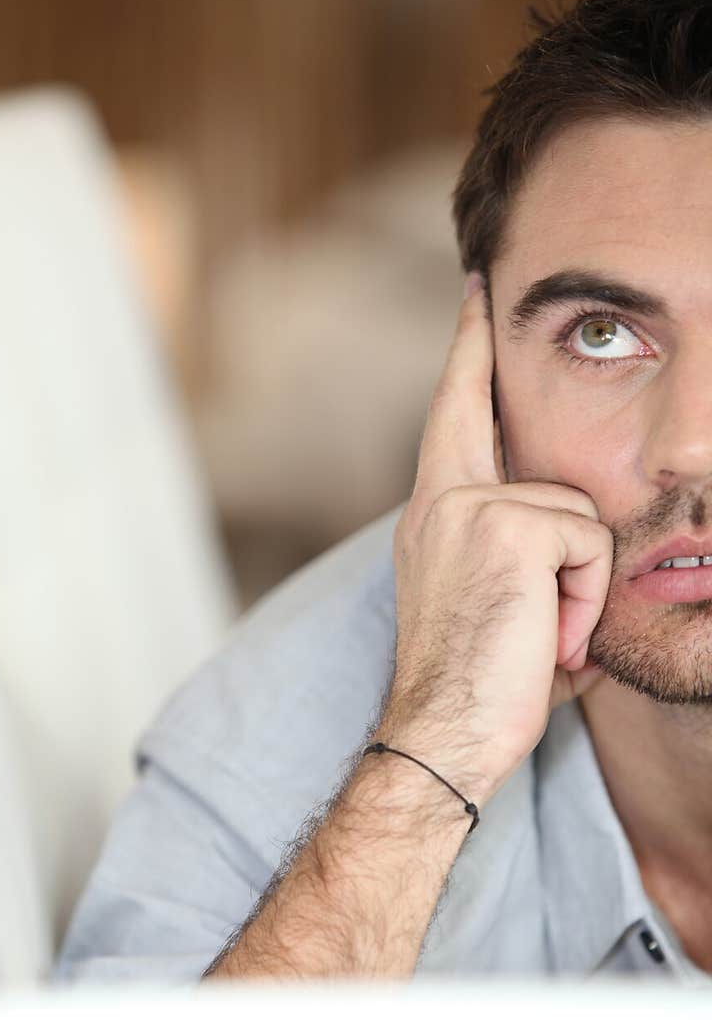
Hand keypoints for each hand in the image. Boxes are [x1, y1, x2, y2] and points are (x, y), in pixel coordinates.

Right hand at [380, 274, 611, 804]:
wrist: (443, 736)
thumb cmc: (480, 684)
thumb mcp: (499, 603)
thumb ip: (525, 553)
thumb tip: (578, 539)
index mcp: (433, 517)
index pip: (450, 418)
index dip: (464, 358)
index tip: (471, 301)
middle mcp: (439, 501)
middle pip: (483, 408)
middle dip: (474, 347)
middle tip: (475, 283)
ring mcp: (467, 508)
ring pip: (575, 507)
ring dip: (580, 580)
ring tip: (548, 633)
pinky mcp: (505, 528)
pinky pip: (587, 541)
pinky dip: (585, 600)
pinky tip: (552, 639)